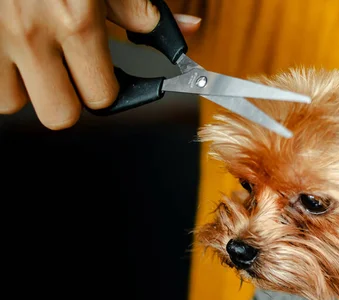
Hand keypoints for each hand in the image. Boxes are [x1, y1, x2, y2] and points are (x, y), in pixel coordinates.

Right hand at [0, 0, 200, 129]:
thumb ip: (140, 8)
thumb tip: (185, 32)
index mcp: (76, 21)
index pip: (102, 97)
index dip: (108, 90)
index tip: (105, 76)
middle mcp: (31, 33)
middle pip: (59, 115)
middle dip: (70, 99)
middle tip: (71, 74)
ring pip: (12, 102)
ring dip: (27, 87)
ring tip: (36, 59)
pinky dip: (1, 72)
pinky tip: (13, 53)